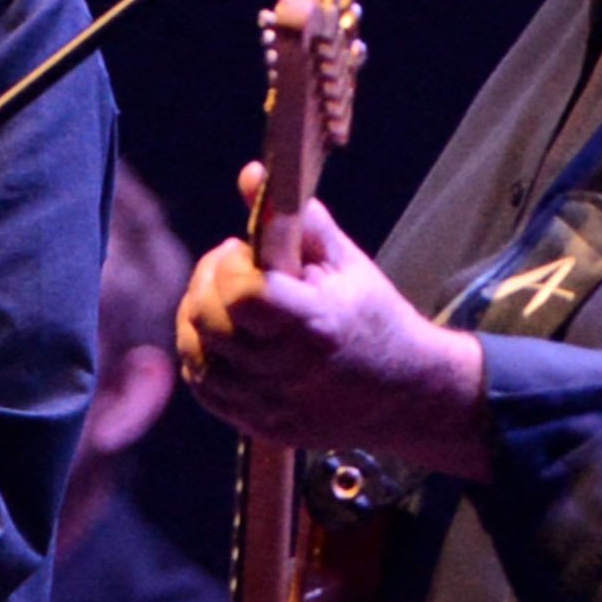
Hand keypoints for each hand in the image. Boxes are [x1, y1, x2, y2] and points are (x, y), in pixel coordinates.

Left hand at [178, 143, 491, 478]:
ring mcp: (271, 405)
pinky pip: (204, 387)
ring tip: (228, 301)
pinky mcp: (258, 427)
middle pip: (208, 323)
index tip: (244, 252)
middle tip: (231, 269)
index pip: (241, 295)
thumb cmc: (373, 317)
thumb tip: (252, 175)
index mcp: (316, 324)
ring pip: (197, 356)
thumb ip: (297, 221)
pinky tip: (226, 335)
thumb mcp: (346, 263)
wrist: (404, 395)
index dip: (229, 266)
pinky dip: (203, 355)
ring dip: (200, 319)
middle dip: (208, 284)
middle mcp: (288, 371)